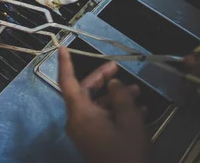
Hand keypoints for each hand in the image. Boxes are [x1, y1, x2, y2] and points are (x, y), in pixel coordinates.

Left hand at [58, 47, 150, 162]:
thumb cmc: (127, 152)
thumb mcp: (129, 120)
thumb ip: (121, 96)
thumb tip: (114, 84)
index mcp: (80, 113)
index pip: (67, 82)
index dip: (65, 63)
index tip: (62, 48)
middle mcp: (76, 121)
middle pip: (85, 92)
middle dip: (101, 79)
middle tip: (116, 67)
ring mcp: (83, 132)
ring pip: (96, 106)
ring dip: (114, 97)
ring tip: (136, 91)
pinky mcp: (92, 140)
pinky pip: (100, 119)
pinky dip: (115, 112)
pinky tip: (137, 111)